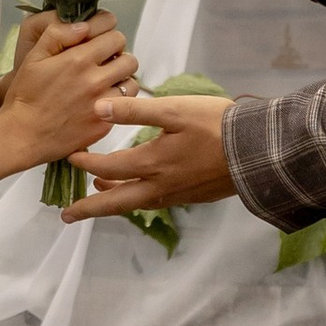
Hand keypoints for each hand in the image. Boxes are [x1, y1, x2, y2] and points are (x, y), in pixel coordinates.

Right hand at [1, 14, 137, 168]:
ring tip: (105, 82)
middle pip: (129, 59)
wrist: (23, 135)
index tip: (101, 41)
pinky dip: (117, 102)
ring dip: (121, 80)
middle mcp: (95, 80)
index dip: (108, 36)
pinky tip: (100, 102)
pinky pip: (124, 107)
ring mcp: (103, 104)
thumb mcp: (33, 57)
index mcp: (78, 59)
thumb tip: (83, 25)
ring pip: (131, 83)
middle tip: (104, 62)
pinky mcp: (105, 124)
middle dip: (118, 57)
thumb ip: (57, 34)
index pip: (115, 36)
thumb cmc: (26, 95)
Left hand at [63, 84, 237, 223]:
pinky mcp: (192, 195)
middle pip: (116, 203)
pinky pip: (155, 201)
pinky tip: (139, 190)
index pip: (108, 168)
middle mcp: (159, 187)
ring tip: (98, 196)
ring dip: (113, 201)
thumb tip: (98, 109)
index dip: (86, 163)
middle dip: (89, 209)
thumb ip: (135, 111)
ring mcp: (176, 194)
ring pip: (136, 203)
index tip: (70, 157)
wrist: (258, 150)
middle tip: (67, 216)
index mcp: (151, 164)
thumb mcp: (174, 110)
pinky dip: (137, 198)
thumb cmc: (216, 125)